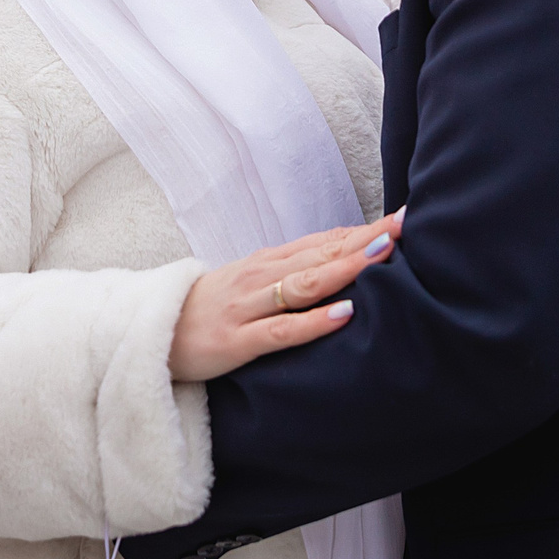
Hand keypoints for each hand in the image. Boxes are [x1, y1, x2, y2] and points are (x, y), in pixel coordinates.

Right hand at [167, 209, 402, 381]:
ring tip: (384, 254)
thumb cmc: (211, 308)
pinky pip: (281, 331)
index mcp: (268, 261)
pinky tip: (344, 314)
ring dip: (347, 267)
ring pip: (305, 284)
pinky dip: (314, 322)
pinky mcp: (236, 341)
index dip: (366, 229)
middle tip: (407, 224)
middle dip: (367, 239)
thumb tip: (344, 259)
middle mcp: (261, 276)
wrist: (151, 332)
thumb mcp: (252, 282)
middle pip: (323, 253)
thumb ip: (294, 271)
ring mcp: (248, 307)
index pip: (326, 240)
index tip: (405, 216)